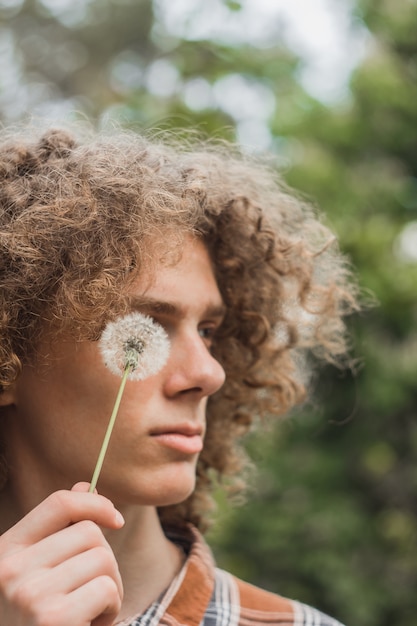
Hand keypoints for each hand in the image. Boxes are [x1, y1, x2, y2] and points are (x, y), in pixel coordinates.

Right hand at [0, 483, 123, 625]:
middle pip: (89, 533)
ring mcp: (28, 593)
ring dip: (110, 588)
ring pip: (103, 559)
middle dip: (104, 562)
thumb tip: (84, 486)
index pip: (58, 503)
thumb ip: (59, 532)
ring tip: (88, 613)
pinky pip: (107, 589)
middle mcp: (10, 569)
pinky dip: (111, 609)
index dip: (95, 503)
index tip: (116, 519)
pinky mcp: (52, 618)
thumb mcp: (41, 574)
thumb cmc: (39, 621)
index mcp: (5, 551)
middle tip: (90, 594)